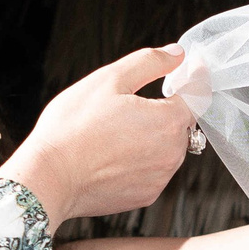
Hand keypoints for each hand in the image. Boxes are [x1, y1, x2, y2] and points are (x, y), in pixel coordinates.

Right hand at [5, 45, 191, 219]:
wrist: (50, 177)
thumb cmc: (74, 127)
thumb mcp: (110, 79)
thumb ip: (150, 62)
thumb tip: (178, 54)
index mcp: (168, 121)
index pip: (198, 95)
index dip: (195, 78)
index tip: (192, 69)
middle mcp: (172, 154)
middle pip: (180, 123)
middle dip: (164, 109)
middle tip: (129, 103)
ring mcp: (160, 178)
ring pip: (167, 148)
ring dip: (152, 136)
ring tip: (114, 132)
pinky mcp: (145, 195)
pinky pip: (152, 171)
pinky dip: (139, 160)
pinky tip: (112, 154)